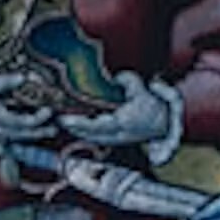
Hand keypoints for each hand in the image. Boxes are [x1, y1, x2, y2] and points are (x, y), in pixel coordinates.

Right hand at [0, 68, 52, 151]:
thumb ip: (6, 82)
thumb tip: (25, 77)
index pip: (22, 121)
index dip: (38, 118)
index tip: (48, 110)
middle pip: (21, 135)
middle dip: (39, 132)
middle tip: (54, 127)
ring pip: (13, 141)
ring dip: (30, 138)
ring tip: (45, 133)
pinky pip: (1, 146)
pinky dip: (14, 145)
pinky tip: (23, 144)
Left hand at [59, 70, 174, 151]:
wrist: (164, 124)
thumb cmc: (153, 106)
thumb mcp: (141, 88)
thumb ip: (126, 81)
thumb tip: (115, 79)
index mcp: (122, 123)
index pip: (95, 125)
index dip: (78, 123)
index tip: (64, 119)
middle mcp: (117, 135)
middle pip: (87, 134)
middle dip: (71, 127)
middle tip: (55, 118)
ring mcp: (115, 140)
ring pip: (89, 138)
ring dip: (74, 131)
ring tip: (60, 121)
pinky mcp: (114, 141)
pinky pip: (94, 138)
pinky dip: (83, 132)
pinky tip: (73, 125)